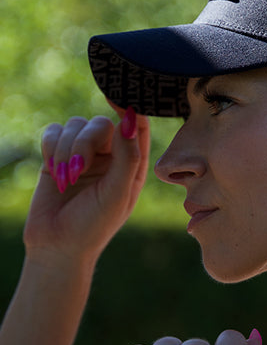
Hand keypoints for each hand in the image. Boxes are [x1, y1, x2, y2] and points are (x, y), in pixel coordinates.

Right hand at [24, 106, 149, 264]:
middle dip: (86, 142)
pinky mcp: (57, 155)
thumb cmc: (95, 224)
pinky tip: (54, 172)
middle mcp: (110, 155)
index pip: (137, 126)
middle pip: (101, 123)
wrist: (57, 245)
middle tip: (78, 169)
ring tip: (66, 179)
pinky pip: (54, 132)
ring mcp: (83, 154)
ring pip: (75, 125)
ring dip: (66, 149)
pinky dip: (51, 148)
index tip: (117, 100)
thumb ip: (127, 156)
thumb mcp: (117, 192)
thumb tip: (130, 119)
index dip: (130, 108)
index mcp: (132, 164)